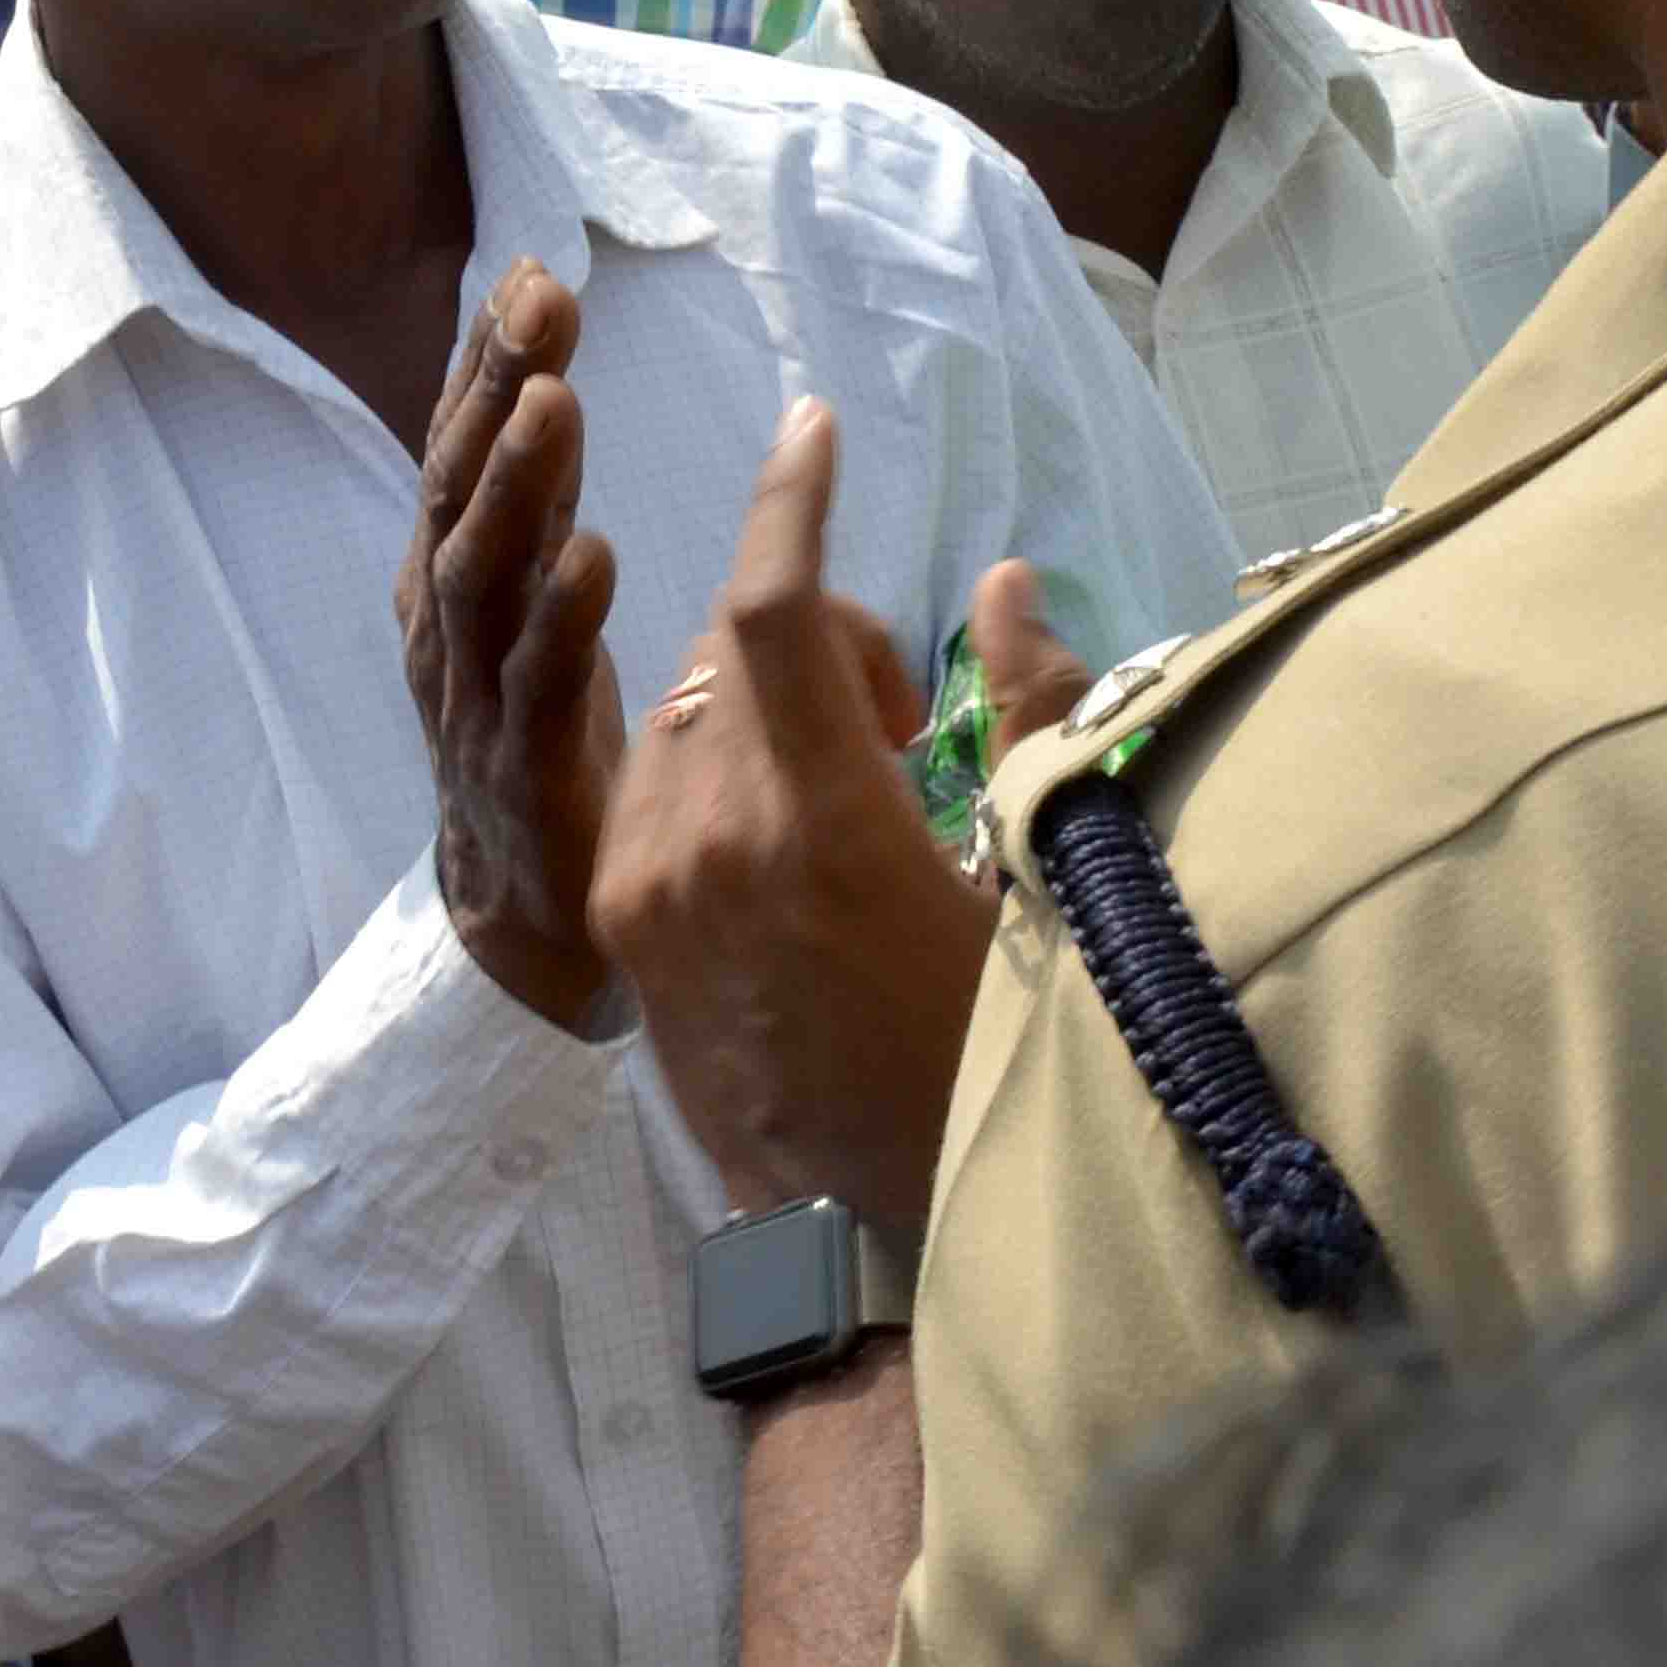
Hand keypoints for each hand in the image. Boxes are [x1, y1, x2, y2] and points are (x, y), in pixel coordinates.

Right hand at [393, 260, 624, 1035]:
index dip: (483, 363)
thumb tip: (540, 375)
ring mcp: (472, 701)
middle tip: (539, 302)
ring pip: (480, 577)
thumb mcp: (533, 599)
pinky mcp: (520, 774)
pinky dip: (559, 616)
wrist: (529, 916)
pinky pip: (534, 687)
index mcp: (448, 578)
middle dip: (492, 390)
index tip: (528, 269)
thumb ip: (533, 500)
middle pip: (456, 491)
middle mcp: (443, 626)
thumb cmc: (544, 735)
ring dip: (514, 483)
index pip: (457, 451)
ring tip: (556, 399)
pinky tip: (594, 552)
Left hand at [587, 401, 1053, 1238]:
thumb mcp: (1045, 892)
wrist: (876, 1241)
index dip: (794, 500)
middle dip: (818, 641)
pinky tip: (785, 843)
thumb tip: (1002, 584)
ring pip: (688, 713)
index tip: (811, 425)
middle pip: (738, 650)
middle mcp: (706, 841)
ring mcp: (647, 887)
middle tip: (900, 731)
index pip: (779, 610)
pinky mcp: (620, 927)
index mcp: (817, 825)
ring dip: (763, 708)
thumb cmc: (994, 1068)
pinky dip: (716, 769)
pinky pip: (653, 786)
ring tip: (848, 801)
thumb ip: (1035, 721)